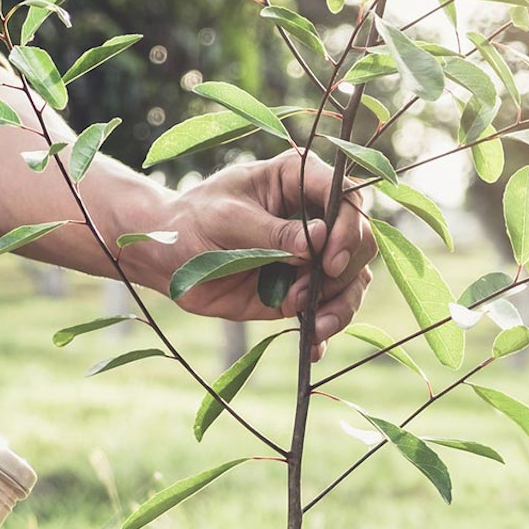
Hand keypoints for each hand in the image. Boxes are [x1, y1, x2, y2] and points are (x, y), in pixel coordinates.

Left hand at [140, 149, 374, 358]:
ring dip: (341, 305)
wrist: (168, 258)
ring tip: (317, 326)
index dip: (349, 228)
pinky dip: (325, 329)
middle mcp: (315, 216)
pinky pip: (329, 309)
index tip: (329, 260)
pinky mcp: (302, 290)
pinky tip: (313, 348)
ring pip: (353, 279)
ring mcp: (312, 256)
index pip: (346, 198)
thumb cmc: (193, 221)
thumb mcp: (228, 219)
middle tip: (311, 292)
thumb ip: (272, 232)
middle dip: (345, 271)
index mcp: (299, 180)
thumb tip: (318, 240)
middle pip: (360, 242)